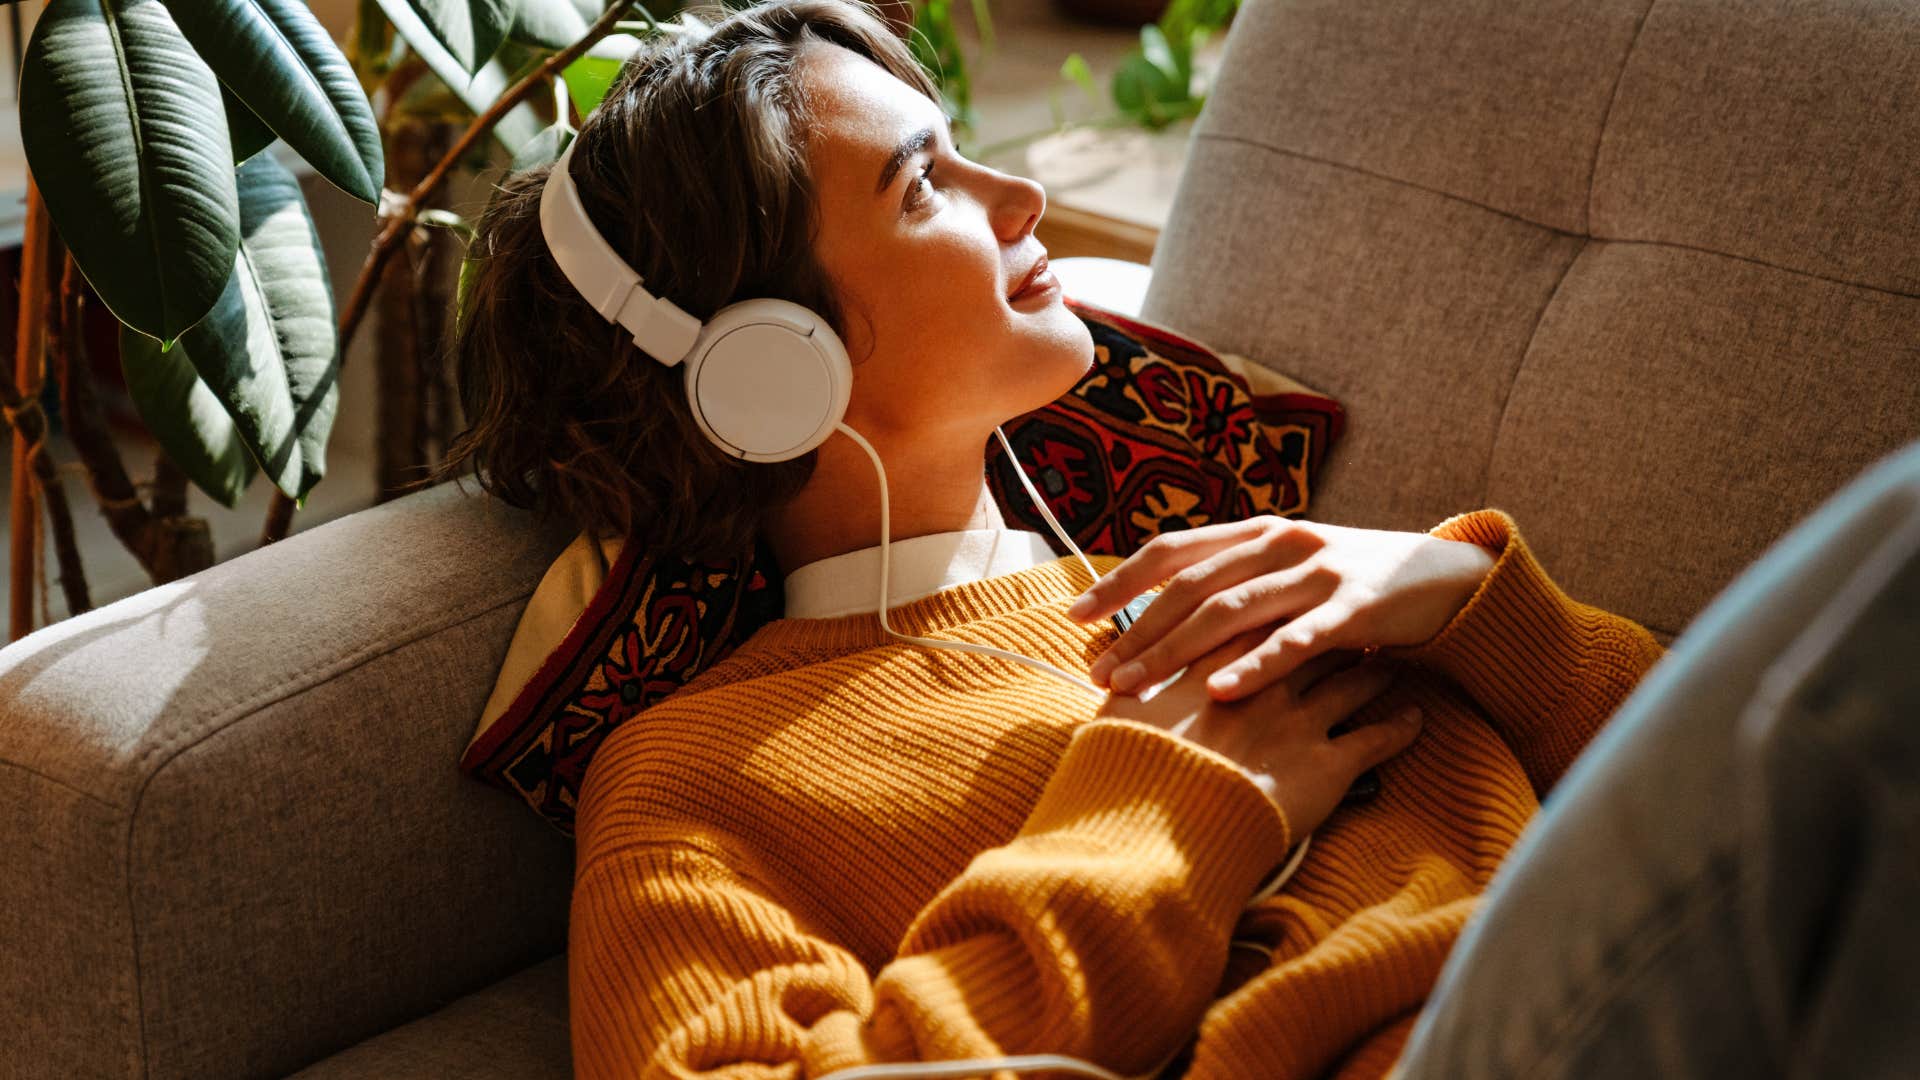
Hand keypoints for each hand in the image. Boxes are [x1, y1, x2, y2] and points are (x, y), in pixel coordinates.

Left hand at [1068, 516, 1495, 701]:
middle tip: (1098, 672)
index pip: (1172, 552)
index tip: (1075, 617)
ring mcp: (1320, 570)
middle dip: (1137, 630)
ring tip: (1135, 686)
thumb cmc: (1354, 585)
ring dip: (1176, 650)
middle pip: (1191, 586)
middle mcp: (1281, 542)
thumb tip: (1160, 617)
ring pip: (1232, 609)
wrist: (1448, 577)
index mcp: (1257, 532)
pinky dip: (1255, 665)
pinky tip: (1220, 692)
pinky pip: (1298, 639)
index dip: (1120, 582)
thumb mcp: (1290, 573)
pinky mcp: (1358, 605)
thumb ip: (1236, 586)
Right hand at [1097, 631, 1422, 835]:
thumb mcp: (1119, 716)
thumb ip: (1126, 688)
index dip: (1271, 601)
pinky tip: (1417, 719)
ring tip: (1388, 658)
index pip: (1251, 614)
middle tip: (1351, 612)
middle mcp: (1266, 680)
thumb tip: (1113, 676)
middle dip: (1331, 621)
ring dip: (1373, 667)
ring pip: (1352, 679)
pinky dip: (1400, 728)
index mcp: (1215, 661)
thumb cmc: (1133, 770)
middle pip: (1311, 634)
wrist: (1163, 825)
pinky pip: (1377, 740)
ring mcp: (1301, 719)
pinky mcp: (1328, 766)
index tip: (1286, 592)